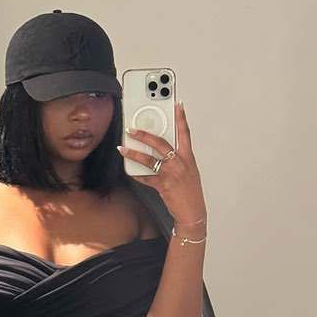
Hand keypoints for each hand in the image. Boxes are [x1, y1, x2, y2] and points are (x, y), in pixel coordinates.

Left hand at [118, 101, 206, 225]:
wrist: (193, 212)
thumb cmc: (191, 191)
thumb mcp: (189, 171)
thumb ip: (178, 158)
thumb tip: (164, 150)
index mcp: (188, 157)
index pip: (185, 133)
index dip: (181, 118)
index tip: (177, 104)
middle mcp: (180, 163)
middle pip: (161, 143)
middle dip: (145, 135)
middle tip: (132, 129)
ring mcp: (171, 174)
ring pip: (149, 159)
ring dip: (134, 153)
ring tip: (123, 148)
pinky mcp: (162, 185)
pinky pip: (146, 178)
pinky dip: (137, 174)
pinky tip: (130, 171)